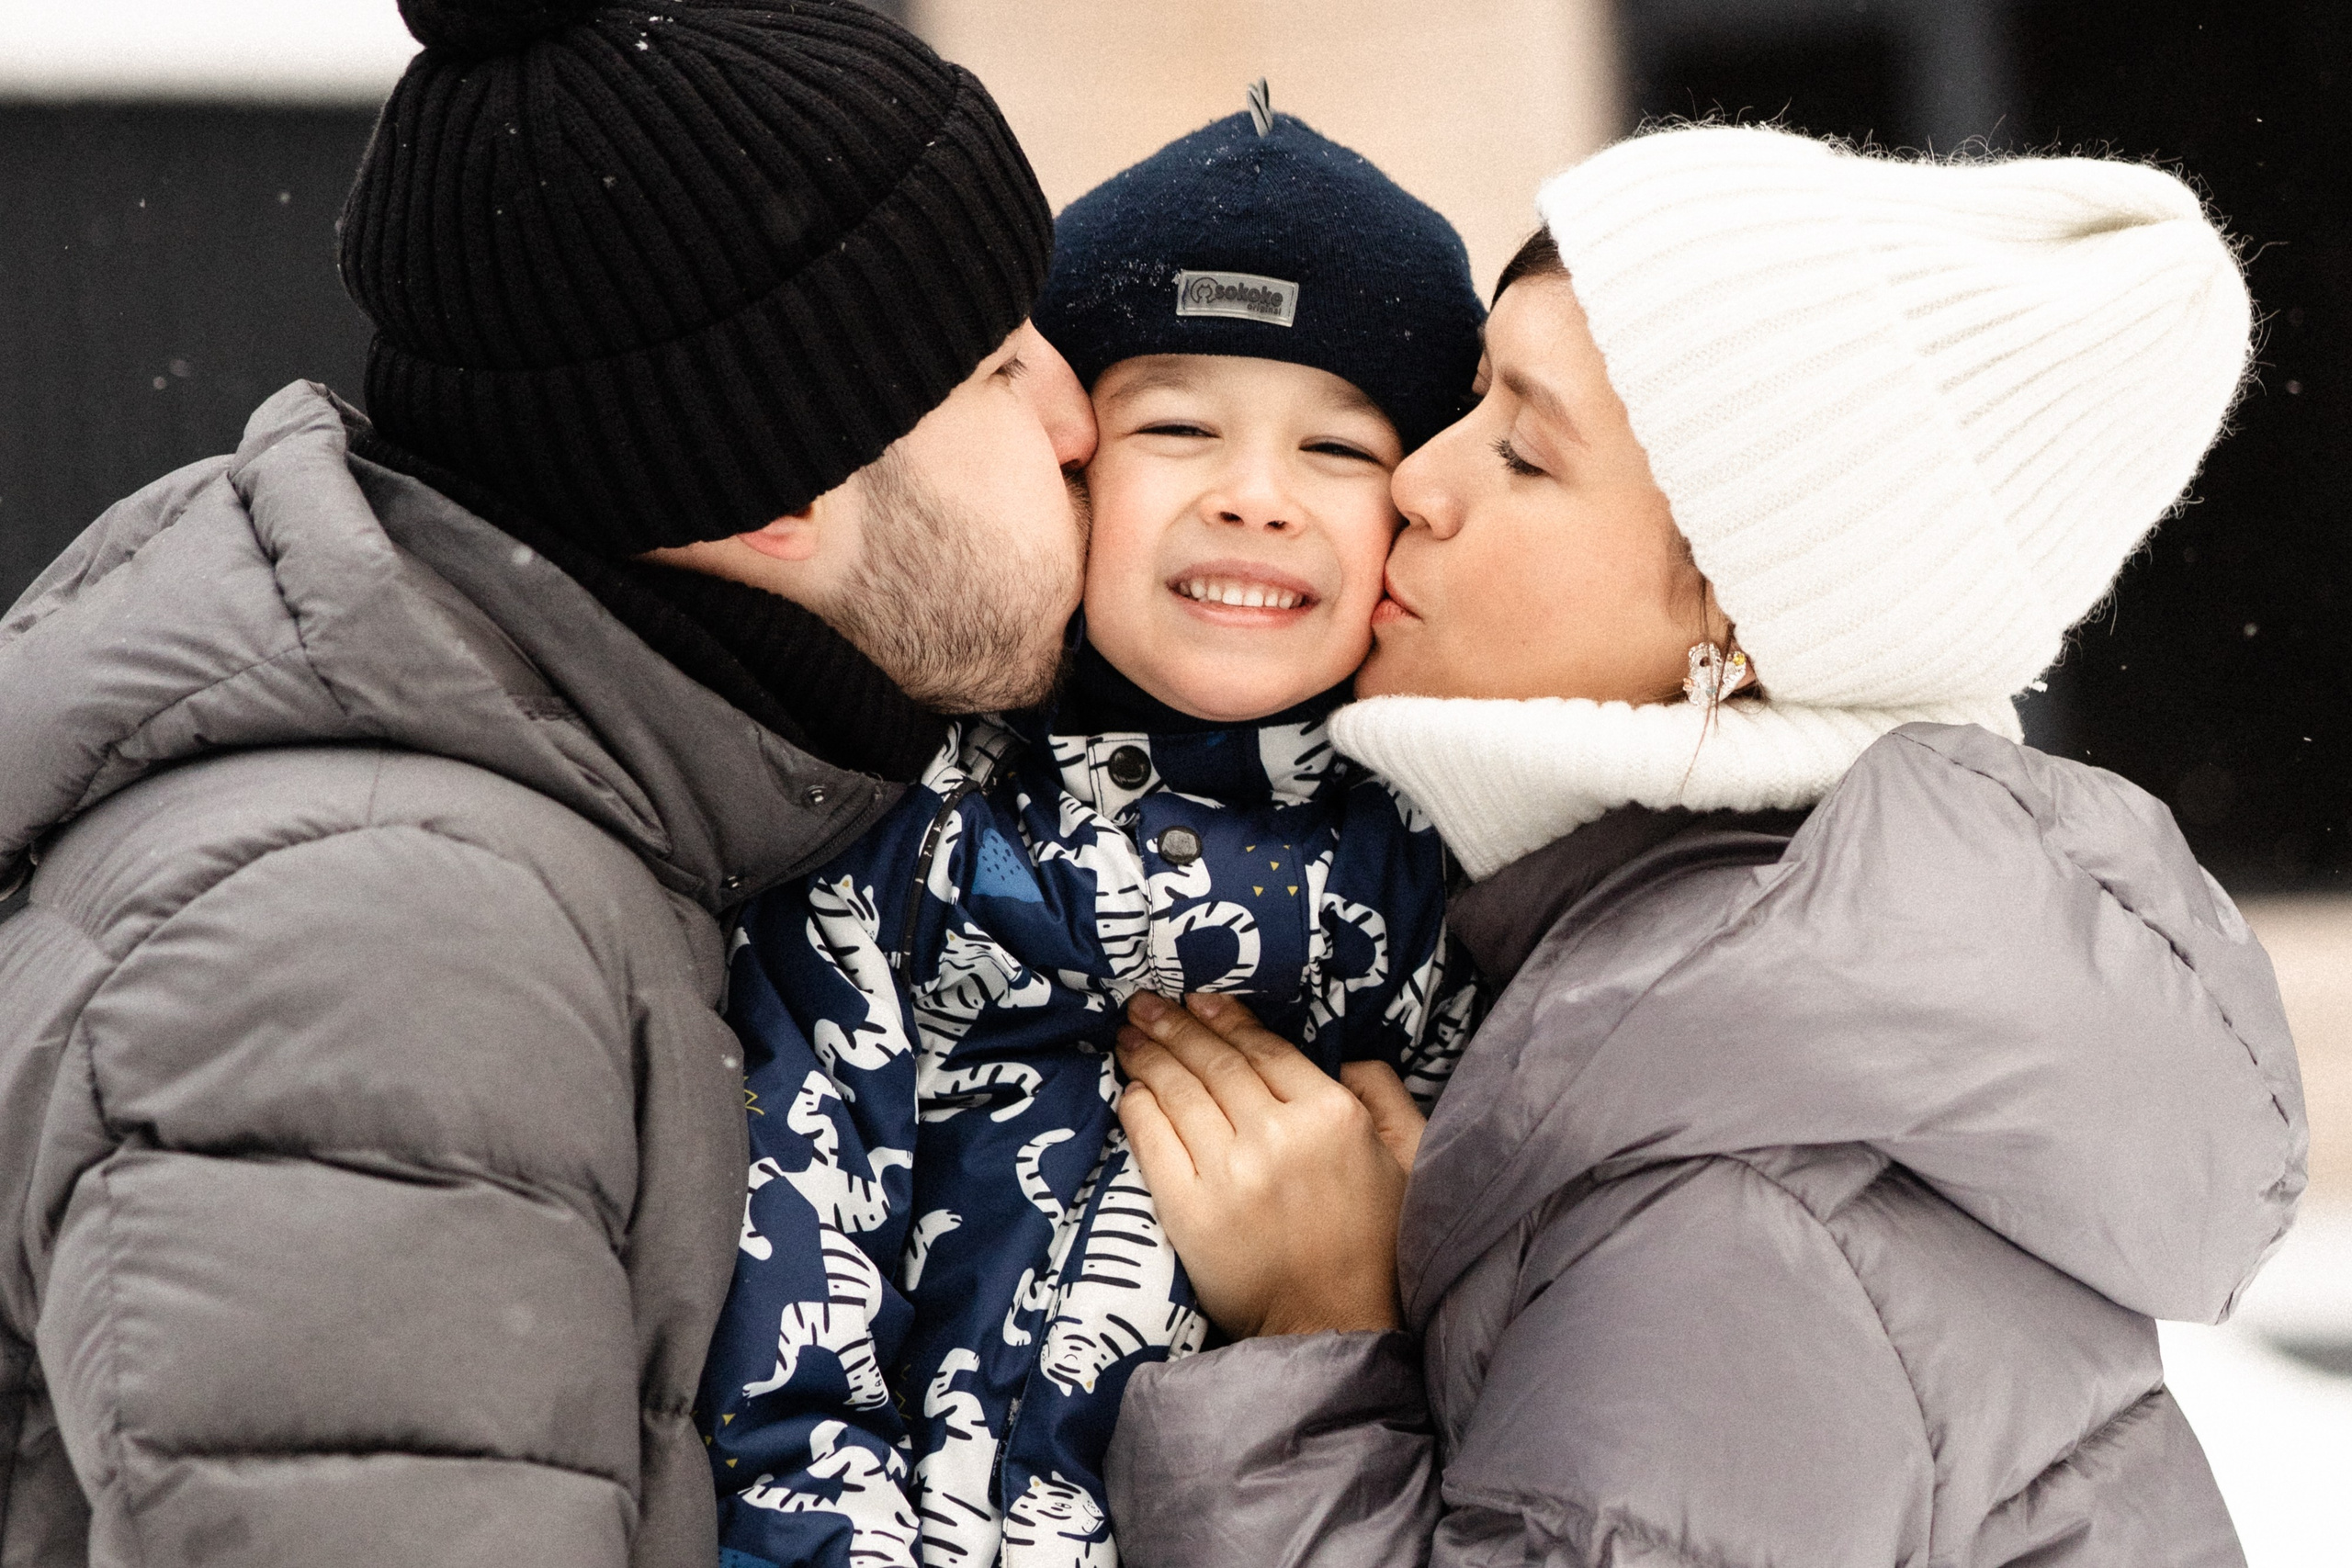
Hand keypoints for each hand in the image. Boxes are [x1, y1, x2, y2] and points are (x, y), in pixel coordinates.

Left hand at [1114, 992, 1424, 1339]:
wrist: (1335, 1328)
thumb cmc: (1380, 1245)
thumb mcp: (1414, 1158)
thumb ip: (1387, 1095)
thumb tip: (1350, 1057)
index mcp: (1332, 1116)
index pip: (1265, 1049)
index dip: (1225, 1019)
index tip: (1197, 999)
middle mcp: (1277, 1137)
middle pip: (1214, 1063)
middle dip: (1173, 1027)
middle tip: (1144, 1004)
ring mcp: (1230, 1176)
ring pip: (1180, 1095)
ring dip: (1149, 1057)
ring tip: (1129, 1037)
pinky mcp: (1192, 1214)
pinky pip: (1155, 1144)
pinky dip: (1139, 1110)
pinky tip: (1130, 1091)